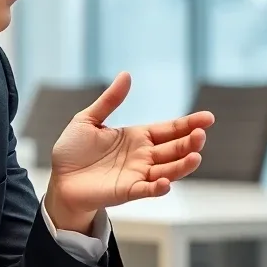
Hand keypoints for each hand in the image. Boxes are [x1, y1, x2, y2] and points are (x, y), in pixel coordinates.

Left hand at [45, 72, 214, 233]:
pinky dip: (157, 187)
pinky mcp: (126, 191)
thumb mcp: (88, 119)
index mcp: (138, 137)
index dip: (189, 124)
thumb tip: (126, 74)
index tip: (208, 118)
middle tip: (201, 135)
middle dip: (190, 143)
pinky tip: (165, 182)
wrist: (58, 178)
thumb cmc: (72, 150)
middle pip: (174, 149)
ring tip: (196, 157)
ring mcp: (137, 174)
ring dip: (182, 166)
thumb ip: (110, 100)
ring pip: (167, 170)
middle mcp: (143, 156)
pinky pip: (146, 190)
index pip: (170, 129)